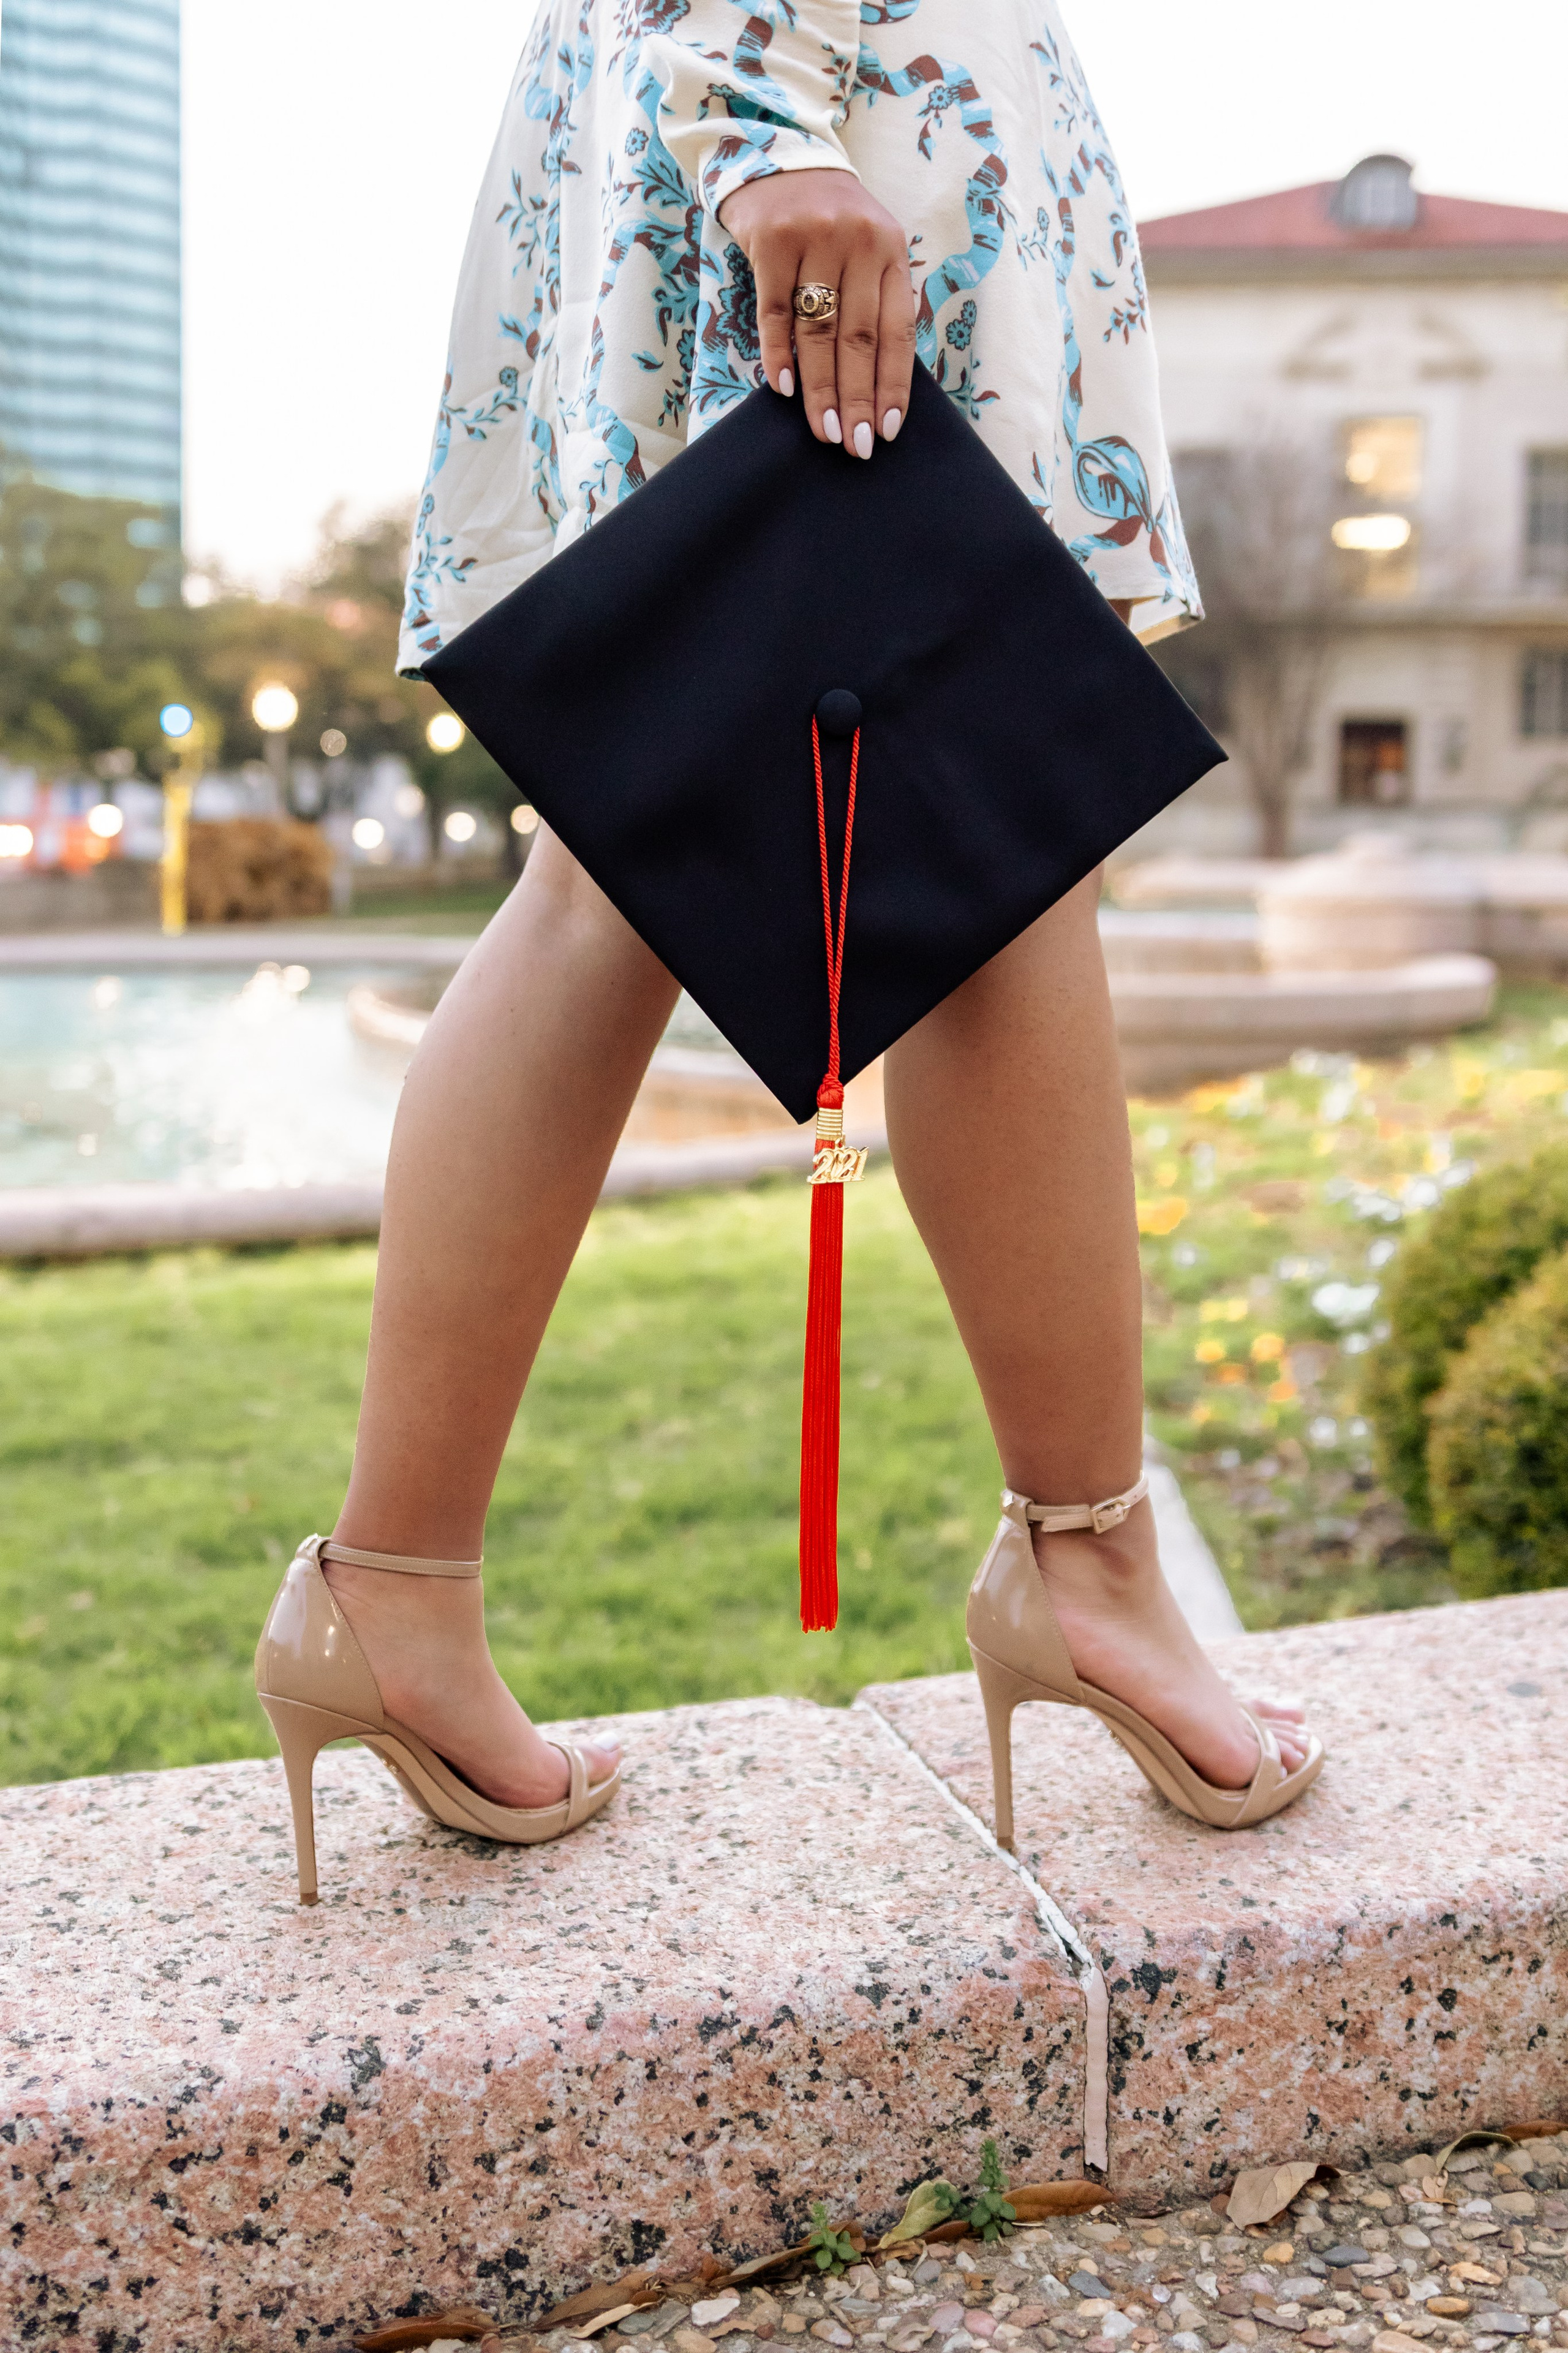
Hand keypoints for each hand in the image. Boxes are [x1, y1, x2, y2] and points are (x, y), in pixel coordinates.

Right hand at [719, 168, 915, 456]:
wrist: (779, 157)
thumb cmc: (827, 220)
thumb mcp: (865, 249)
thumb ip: (874, 301)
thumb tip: (875, 385)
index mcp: (890, 250)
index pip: (896, 331)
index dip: (893, 384)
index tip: (888, 429)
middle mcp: (858, 241)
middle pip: (858, 339)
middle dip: (857, 399)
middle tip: (856, 446)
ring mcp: (814, 237)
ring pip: (819, 331)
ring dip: (821, 390)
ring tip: (824, 432)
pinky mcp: (772, 240)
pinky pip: (775, 311)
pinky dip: (779, 354)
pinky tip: (784, 390)